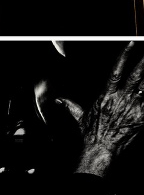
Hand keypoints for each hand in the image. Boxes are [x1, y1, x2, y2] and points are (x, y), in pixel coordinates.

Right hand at [76, 42, 143, 177]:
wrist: (101, 151)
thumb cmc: (92, 136)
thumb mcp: (80, 118)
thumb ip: (71, 106)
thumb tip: (59, 101)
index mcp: (107, 95)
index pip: (116, 70)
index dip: (125, 55)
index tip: (132, 43)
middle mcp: (121, 99)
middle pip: (136, 75)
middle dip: (143, 62)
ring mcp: (133, 108)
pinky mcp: (142, 118)